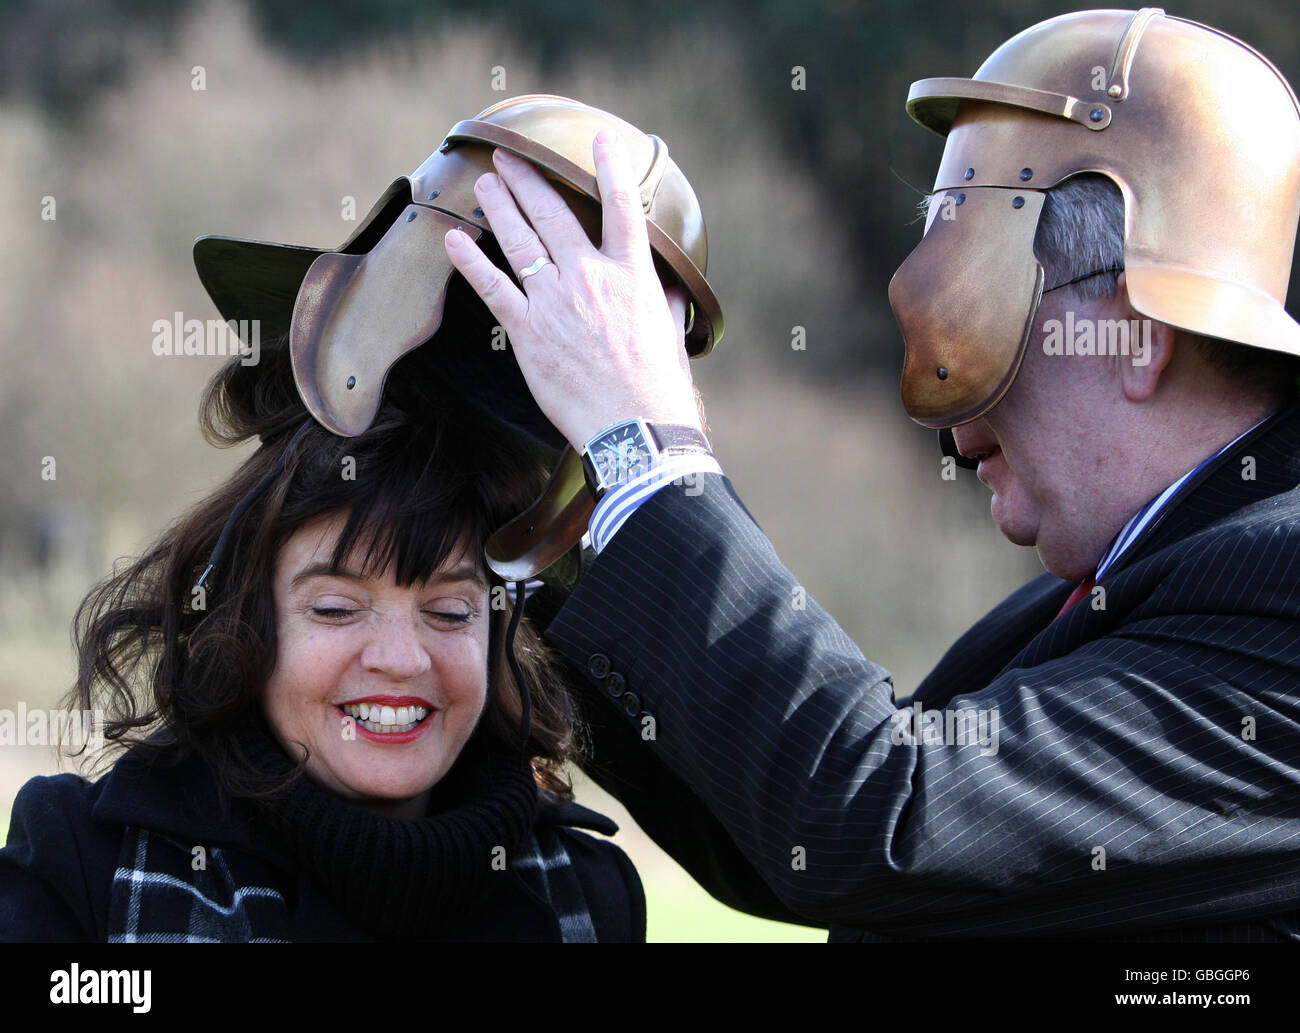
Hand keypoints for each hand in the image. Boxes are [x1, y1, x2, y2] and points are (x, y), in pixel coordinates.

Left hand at [443, 131, 702, 450]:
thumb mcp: (672, 334)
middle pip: (553, 214)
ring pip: (519, 241)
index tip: (600, 139)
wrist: (636, 429)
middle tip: (509, 158)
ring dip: (499, 206)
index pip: (622, 207)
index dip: (610, 167)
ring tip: (486, 182)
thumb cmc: (659, 387)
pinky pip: (492, 288)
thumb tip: (669, 284)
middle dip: (528, 180)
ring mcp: (555, 303)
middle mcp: (591, 278)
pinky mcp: (528, 332)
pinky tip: (454, 239)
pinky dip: (470, 261)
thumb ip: (665, 301)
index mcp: (632, 275)